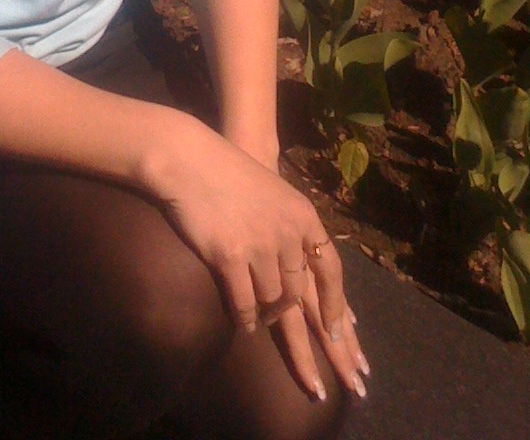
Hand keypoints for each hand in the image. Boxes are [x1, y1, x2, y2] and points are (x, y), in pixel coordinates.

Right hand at [146, 119, 367, 401]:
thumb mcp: (271, 195)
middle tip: (306, 369)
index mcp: (302, 216)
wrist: (189, 159)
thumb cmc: (226, 173)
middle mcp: (287, 234)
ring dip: (264, 316)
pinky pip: (243, 305)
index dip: (336, 308)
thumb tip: (297, 271)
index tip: (340, 337)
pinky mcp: (230, 258)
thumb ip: (287, 230)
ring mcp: (259, 247)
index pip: (330, 269)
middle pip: (299, 296)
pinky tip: (241, 322)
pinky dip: (243, 319)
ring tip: (255, 319)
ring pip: (271, 303)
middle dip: (301, 333)